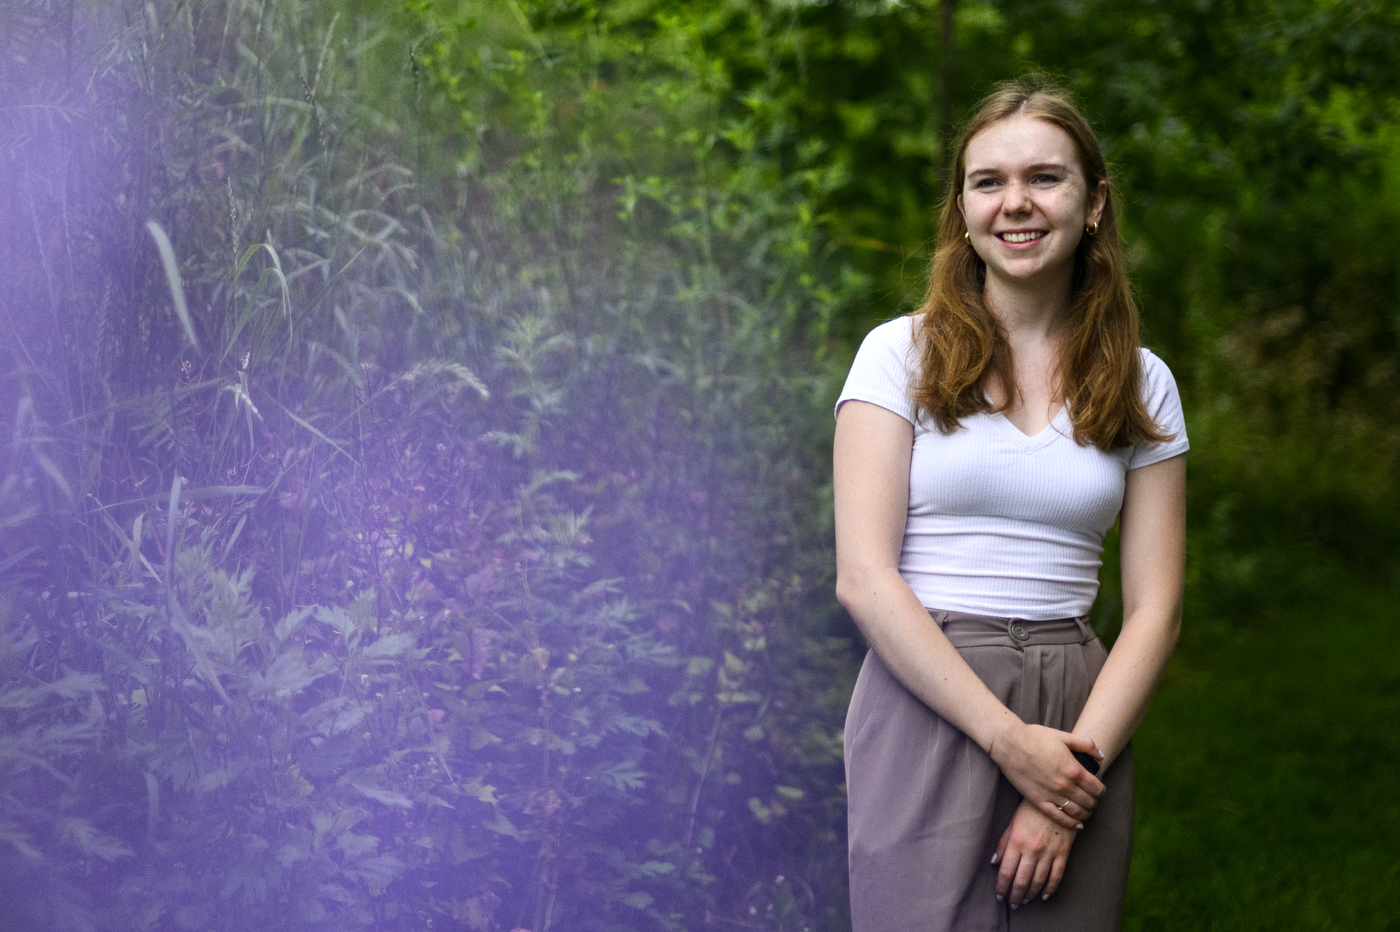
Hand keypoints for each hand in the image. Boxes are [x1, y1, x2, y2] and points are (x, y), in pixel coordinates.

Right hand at [988, 722, 1103, 829]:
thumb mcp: (1063, 737)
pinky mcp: (1038, 801)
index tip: (1099, 790)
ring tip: (1086, 811)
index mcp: (1074, 770)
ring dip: (1085, 813)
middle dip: (1094, 802)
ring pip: (1077, 812)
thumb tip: (1101, 756)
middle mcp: (1065, 786)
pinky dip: (1070, 823)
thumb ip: (1086, 745)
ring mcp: (1052, 795)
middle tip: (1092, 799)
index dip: (1101, 791)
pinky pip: (1059, 818)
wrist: (1009, 744)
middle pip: (1089, 802)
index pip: (1097, 788)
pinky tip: (1076, 824)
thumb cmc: (1035, 737)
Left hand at [993, 798, 1074, 907]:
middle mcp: (1032, 850)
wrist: (1057, 800)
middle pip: (1021, 880)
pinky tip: (1043, 896)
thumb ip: (1003, 844)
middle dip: (1015, 896)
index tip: (999, 895)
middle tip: (1012, 904)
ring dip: (1030, 894)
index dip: (1001, 886)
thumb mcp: (1013, 823)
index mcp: (1017, 841)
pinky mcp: (1063, 853)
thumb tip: (994, 863)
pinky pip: (1056, 876)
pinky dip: (1050, 889)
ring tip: (1025, 901)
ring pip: (1038, 881)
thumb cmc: (1030, 810)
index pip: (1006, 871)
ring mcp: (1049, 853)